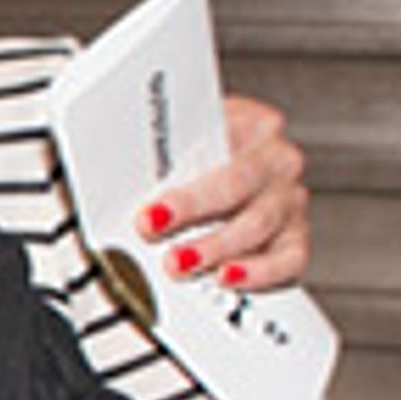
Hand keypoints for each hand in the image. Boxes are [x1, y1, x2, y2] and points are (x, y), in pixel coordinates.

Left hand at [143, 94, 309, 289]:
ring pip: (258, 223)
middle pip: (239, 182)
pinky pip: (288, 258)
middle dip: (192, 207)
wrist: (210, 178)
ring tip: (177, 262)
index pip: (221, 136)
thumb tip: (105, 176)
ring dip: (214, 246)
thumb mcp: (169, 146)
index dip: (183, 164)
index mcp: (249, 123)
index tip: (151, 198)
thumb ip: (149, 159)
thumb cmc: (186, 161)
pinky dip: (258, 271)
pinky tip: (227, 276)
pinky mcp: (295, 238)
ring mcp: (289, 199)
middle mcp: (275, 159)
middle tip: (151, 227)